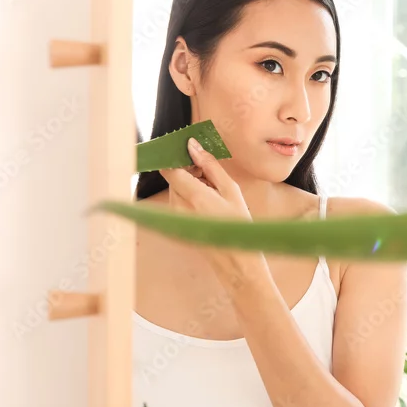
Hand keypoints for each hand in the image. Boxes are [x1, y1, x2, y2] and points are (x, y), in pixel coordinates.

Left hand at [158, 137, 263, 287]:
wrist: (236, 260)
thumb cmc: (238, 224)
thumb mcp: (230, 190)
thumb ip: (210, 166)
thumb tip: (194, 146)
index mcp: (192, 196)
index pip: (169, 167)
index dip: (174, 154)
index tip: (187, 147)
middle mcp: (178, 206)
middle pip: (174, 176)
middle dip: (188, 168)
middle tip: (210, 169)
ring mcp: (175, 215)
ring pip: (176, 187)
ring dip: (191, 181)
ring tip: (214, 188)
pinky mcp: (177, 222)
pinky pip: (179, 199)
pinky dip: (191, 193)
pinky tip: (210, 199)